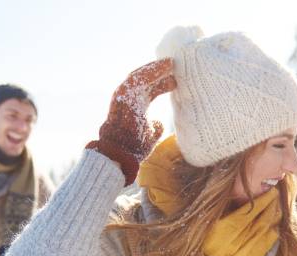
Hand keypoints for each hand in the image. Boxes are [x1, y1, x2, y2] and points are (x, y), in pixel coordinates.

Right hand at [86, 59, 175, 184]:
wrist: (121, 153)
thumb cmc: (134, 148)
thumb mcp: (149, 136)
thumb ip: (155, 128)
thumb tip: (160, 123)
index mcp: (136, 107)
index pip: (150, 91)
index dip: (162, 84)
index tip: (175, 80)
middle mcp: (129, 99)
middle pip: (146, 81)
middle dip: (160, 73)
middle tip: (175, 65)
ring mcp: (124, 96)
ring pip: (140, 76)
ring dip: (155, 68)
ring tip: (170, 62)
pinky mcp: (123, 95)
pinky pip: (138, 78)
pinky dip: (150, 71)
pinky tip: (162, 66)